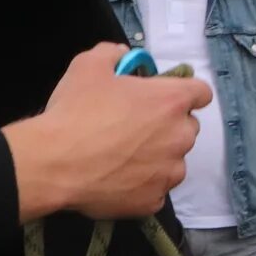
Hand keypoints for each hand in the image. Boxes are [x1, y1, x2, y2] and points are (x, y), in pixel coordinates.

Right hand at [7, 43, 212, 219]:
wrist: (53, 164)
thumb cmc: (75, 111)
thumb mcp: (88, 65)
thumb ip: (112, 53)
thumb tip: (122, 55)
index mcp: (171, 101)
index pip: (201, 93)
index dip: (183, 92)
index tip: (164, 97)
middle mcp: (180, 137)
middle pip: (187, 127)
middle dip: (167, 125)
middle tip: (135, 126)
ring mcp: (169, 172)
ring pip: (174, 161)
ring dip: (158, 157)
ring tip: (123, 157)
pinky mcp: (154, 201)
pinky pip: (156, 190)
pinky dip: (142, 185)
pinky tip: (117, 179)